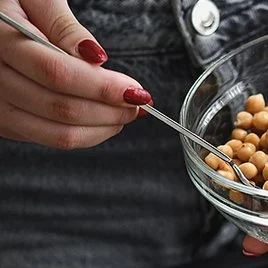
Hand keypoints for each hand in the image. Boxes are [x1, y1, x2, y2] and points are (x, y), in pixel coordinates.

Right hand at [0, 0, 149, 148]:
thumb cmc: (14, 4)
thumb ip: (65, 27)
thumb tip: (94, 57)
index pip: (57, 74)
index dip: (102, 87)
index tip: (135, 90)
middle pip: (62, 109)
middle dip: (110, 110)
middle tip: (138, 101)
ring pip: (59, 134)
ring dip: (103, 128)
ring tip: (125, 112)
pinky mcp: (7, 123)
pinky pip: (52, 139)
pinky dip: (87, 133)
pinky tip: (104, 117)